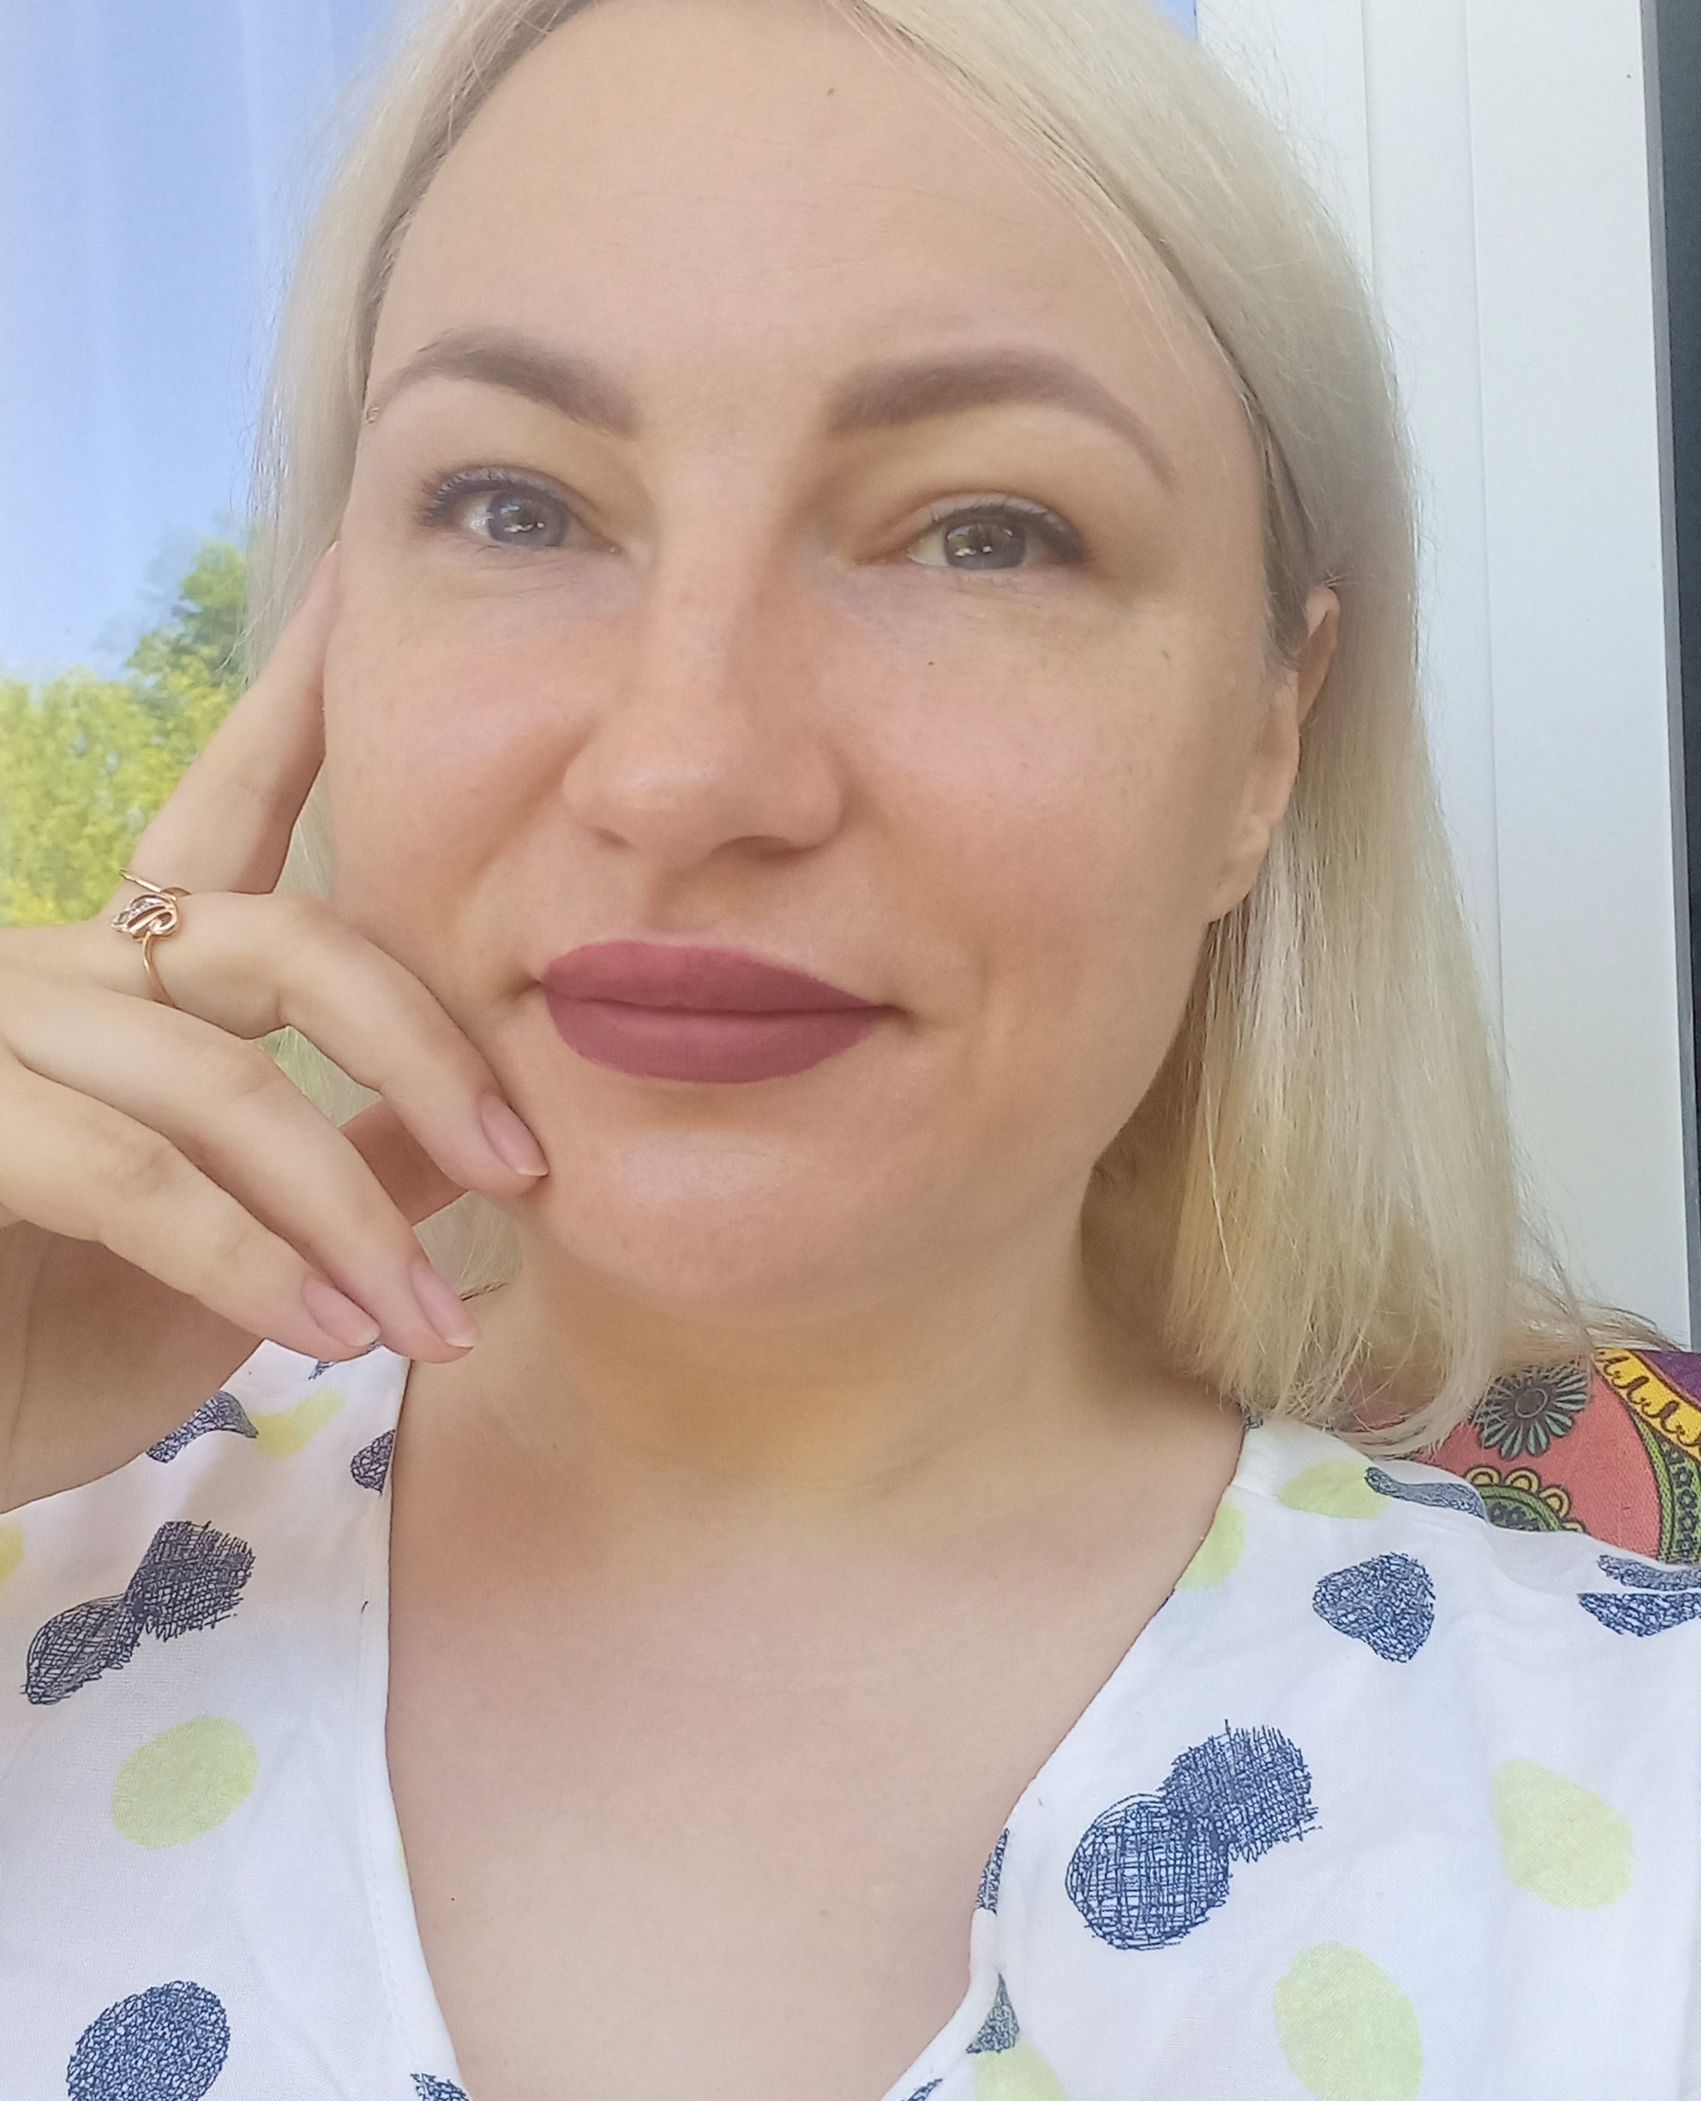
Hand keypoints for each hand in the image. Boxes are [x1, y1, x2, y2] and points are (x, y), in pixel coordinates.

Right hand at [0, 542, 547, 1365]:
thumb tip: (480, 1123)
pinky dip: (252, 1263)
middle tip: (523, 1170)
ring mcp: (1, 1036)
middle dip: (420, 1054)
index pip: (232, 816)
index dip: (297, 704)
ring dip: (351, 1218)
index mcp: (133, 975)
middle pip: (281, 941)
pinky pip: (138, 1176)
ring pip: (224, 1083)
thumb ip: (355, 1163)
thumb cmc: (69, 1339)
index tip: (364, 580)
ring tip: (428, 1320)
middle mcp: (62, 970)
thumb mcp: (254, 1247)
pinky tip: (329, 1335)